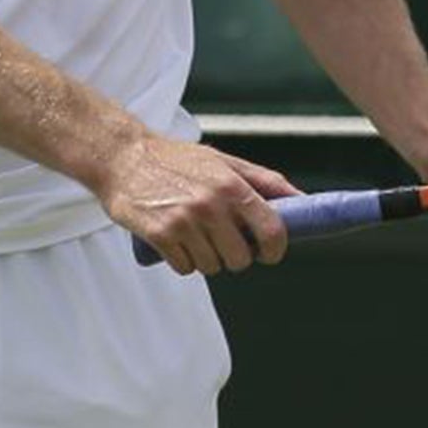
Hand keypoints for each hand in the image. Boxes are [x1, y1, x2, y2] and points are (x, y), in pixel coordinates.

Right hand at [98, 134, 301, 276]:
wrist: (124, 159)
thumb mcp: (226, 162)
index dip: (276, 249)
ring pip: (212, 267)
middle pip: (240, 258)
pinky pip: (185, 268)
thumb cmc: (178, 160)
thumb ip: (266, 182)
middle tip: (226, 241)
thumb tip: (302, 199)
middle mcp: (211, 205)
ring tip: (198, 236)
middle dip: (237, 256)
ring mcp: (184, 223)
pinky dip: (185, 261)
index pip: (271, 230)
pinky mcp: (159, 236)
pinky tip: (179, 241)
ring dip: (209, 259)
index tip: (270, 253)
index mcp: (232, 186)